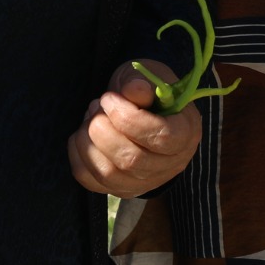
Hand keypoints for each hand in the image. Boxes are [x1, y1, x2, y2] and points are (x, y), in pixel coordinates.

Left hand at [68, 63, 202, 197]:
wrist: (143, 111)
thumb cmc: (149, 92)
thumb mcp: (150, 76)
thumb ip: (142, 82)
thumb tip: (135, 89)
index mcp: (186, 133)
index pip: (161, 136)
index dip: (128, 117)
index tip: (109, 98)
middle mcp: (171, 164)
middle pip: (131, 160)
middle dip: (103, 130)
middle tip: (96, 106)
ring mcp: (147, 181)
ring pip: (109, 174)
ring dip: (88, 142)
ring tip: (89, 119)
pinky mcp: (123, 189)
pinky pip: (92, 182)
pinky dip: (78, 157)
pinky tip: (81, 136)